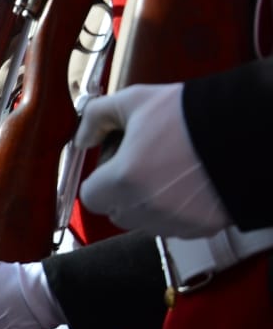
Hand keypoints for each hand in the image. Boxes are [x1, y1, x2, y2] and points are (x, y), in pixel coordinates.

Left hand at [76, 83, 229, 236]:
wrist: (247, 128)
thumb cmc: (189, 113)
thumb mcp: (135, 101)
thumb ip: (96, 118)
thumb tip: (81, 139)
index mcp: (124, 179)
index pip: (91, 197)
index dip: (100, 179)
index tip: (115, 163)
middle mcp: (147, 208)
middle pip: (116, 212)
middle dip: (121, 192)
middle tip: (143, 164)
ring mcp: (177, 222)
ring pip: (145, 222)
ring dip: (147, 204)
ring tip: (169, 172)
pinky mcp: (203, 228)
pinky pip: (175, 228)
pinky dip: (176, 213)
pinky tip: (189, 185)